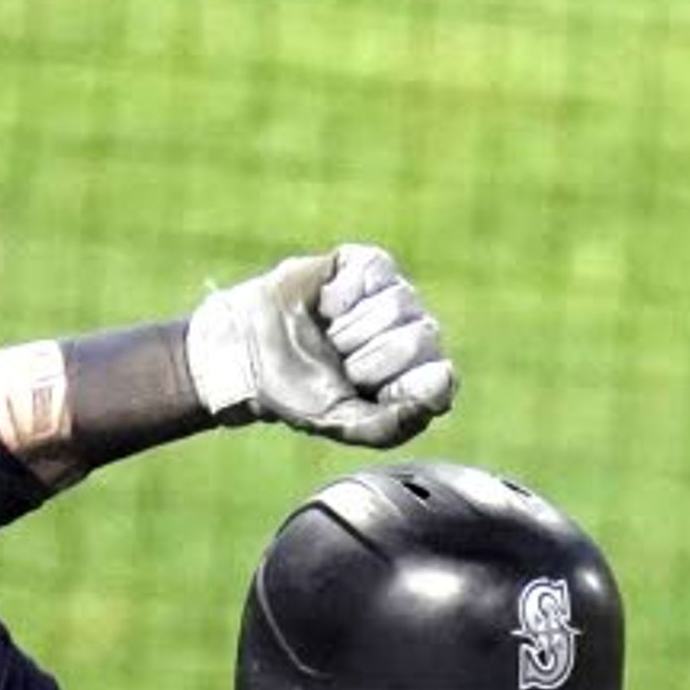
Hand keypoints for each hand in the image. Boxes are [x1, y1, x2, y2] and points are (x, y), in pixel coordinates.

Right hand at [185, 243, 457, 447]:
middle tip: (338, 363)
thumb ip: (392, 422)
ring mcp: (396, 298)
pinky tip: (326, 306)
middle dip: (367, 357)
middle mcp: (414, 335)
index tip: (358, 389)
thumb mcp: (341, 422)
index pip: (438, 378)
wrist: (247, 354)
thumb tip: (442, 384)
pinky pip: (376, 273)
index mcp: (415, 378)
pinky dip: (342, 294)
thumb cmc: (296, 391)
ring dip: (349, 328)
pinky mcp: (371, 266)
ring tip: (328, 336)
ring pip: (398, 304)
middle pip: (419, 338)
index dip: (393, 384)